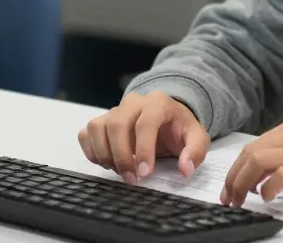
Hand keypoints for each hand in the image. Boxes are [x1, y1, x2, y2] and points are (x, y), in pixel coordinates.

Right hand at [77, 92, 209, 184]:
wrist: (167, 117)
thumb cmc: (179, 129)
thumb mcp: (197, 137)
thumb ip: (195, 152)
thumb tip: (185, 169)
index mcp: (158, 103)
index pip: (146, 123)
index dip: (143, 149)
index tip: (145, 173)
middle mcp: (133, 103)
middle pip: (117, 124)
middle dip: (121, 156)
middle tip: (131, 179)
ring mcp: (114, 110)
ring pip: (97, 127)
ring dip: (104, 154)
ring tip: (119, 171)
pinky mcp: (102, 121)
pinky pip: (86, 133)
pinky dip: (91, 151)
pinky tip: (107, 163)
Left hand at [221, 118, 282, 208]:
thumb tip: (260, 176)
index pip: (254, 145)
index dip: (236, 168)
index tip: (230, 187)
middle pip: (251, 153)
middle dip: (233, 177)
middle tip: (228, 198)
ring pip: (258, 161)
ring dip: (243, 184)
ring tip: (241, 201)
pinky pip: (279, 176)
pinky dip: (267, 189)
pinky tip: (267, 198)